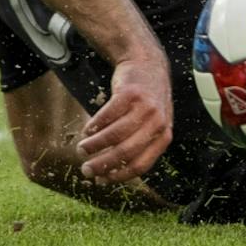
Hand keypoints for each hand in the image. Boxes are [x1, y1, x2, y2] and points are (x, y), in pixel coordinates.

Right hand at [76, 49, 172, 182]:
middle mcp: (158, 122)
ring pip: (114, 135)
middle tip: (85, 170)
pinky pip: (108, 116)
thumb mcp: (151, 125)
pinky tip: (87, 130)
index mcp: (164, 136)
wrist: (147, 65)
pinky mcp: (130, 93)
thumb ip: (136, 147)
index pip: (141, 165)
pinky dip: (94, 126)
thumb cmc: (145, 103)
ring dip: (94, 146)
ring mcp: (145, 106)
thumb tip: (105, 177)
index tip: (101, 180)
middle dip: (102, 165)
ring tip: (82, 149)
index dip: (118, 176)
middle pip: (126, 152)